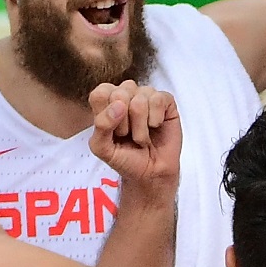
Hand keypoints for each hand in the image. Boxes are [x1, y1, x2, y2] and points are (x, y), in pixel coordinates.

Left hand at [87, 82, 181, 197]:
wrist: (151, 173)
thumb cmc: (126, 158)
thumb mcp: (102, 148)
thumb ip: (101, 125)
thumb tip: (119, 105)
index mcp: (107, 101)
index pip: (100, 93)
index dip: (106, 116)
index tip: (112, 132)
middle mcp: (126, 94)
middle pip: (119, 95)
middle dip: (124, 124)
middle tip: (128, 135)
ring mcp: (146, 95)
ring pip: (139, 100)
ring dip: (140, 127)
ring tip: (142, 136)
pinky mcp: (165, 99)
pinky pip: (157, 100)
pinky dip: (155, 120)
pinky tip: (155, 126)